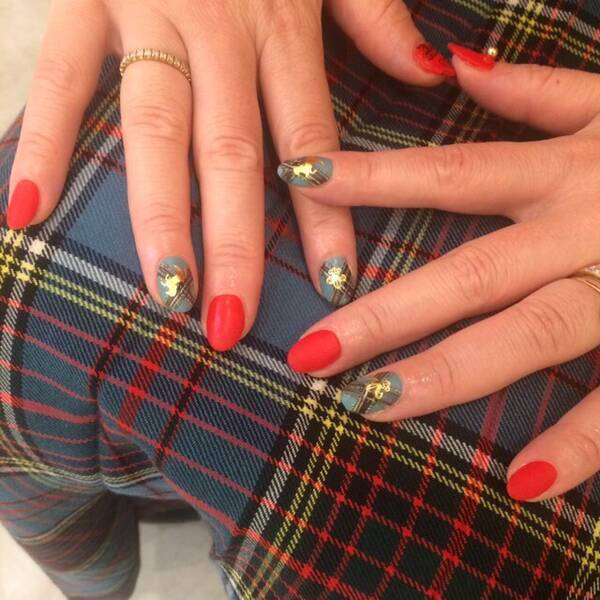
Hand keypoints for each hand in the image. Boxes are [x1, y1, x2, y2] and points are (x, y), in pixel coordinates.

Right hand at [6, 0, 450, 350]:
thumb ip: (376, 17)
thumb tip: (428, 72)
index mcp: (282, 28)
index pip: (312, 145)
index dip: (326, 221)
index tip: (333, 290)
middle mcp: (220, 30)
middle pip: (234, 158)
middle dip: (236, 246)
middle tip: (232, 326)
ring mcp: (145, 13)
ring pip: (157, 133)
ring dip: (159, 218)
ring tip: (165, 293)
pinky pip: (60, 79)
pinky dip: (40, 141)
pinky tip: (25, 210)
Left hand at [284, 45, 599, 501]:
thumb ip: (537, 89)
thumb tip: (456, 63)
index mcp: (566, 172)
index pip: (447, 172)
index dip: (370, 176)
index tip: (299, 181)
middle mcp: (584, 232)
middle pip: (468, 275)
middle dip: (384, 316)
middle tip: (310, 353)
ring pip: (526, 338)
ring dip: (447, 376)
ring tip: (371, 407)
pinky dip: (578, 446)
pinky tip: (518, 483)